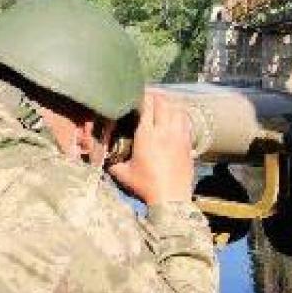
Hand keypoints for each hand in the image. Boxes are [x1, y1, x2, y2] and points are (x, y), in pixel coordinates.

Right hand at [108, 91, 194, 205]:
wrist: (172, 198)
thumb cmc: (146, 186)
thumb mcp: (123, 174)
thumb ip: (112, 161)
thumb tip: (102, 154)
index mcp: (147, 136)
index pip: (147, 106)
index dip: (142, 96)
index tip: (136, 94)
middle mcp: (165, 131)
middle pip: (163, 102)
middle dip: (155, 96)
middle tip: (148, 95)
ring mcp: (179, 136)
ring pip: (177, 108)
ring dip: (168, 102)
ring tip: (161, 103)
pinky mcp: (188, 142)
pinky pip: (186, 120)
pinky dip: (179, 113)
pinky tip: (174, 115)